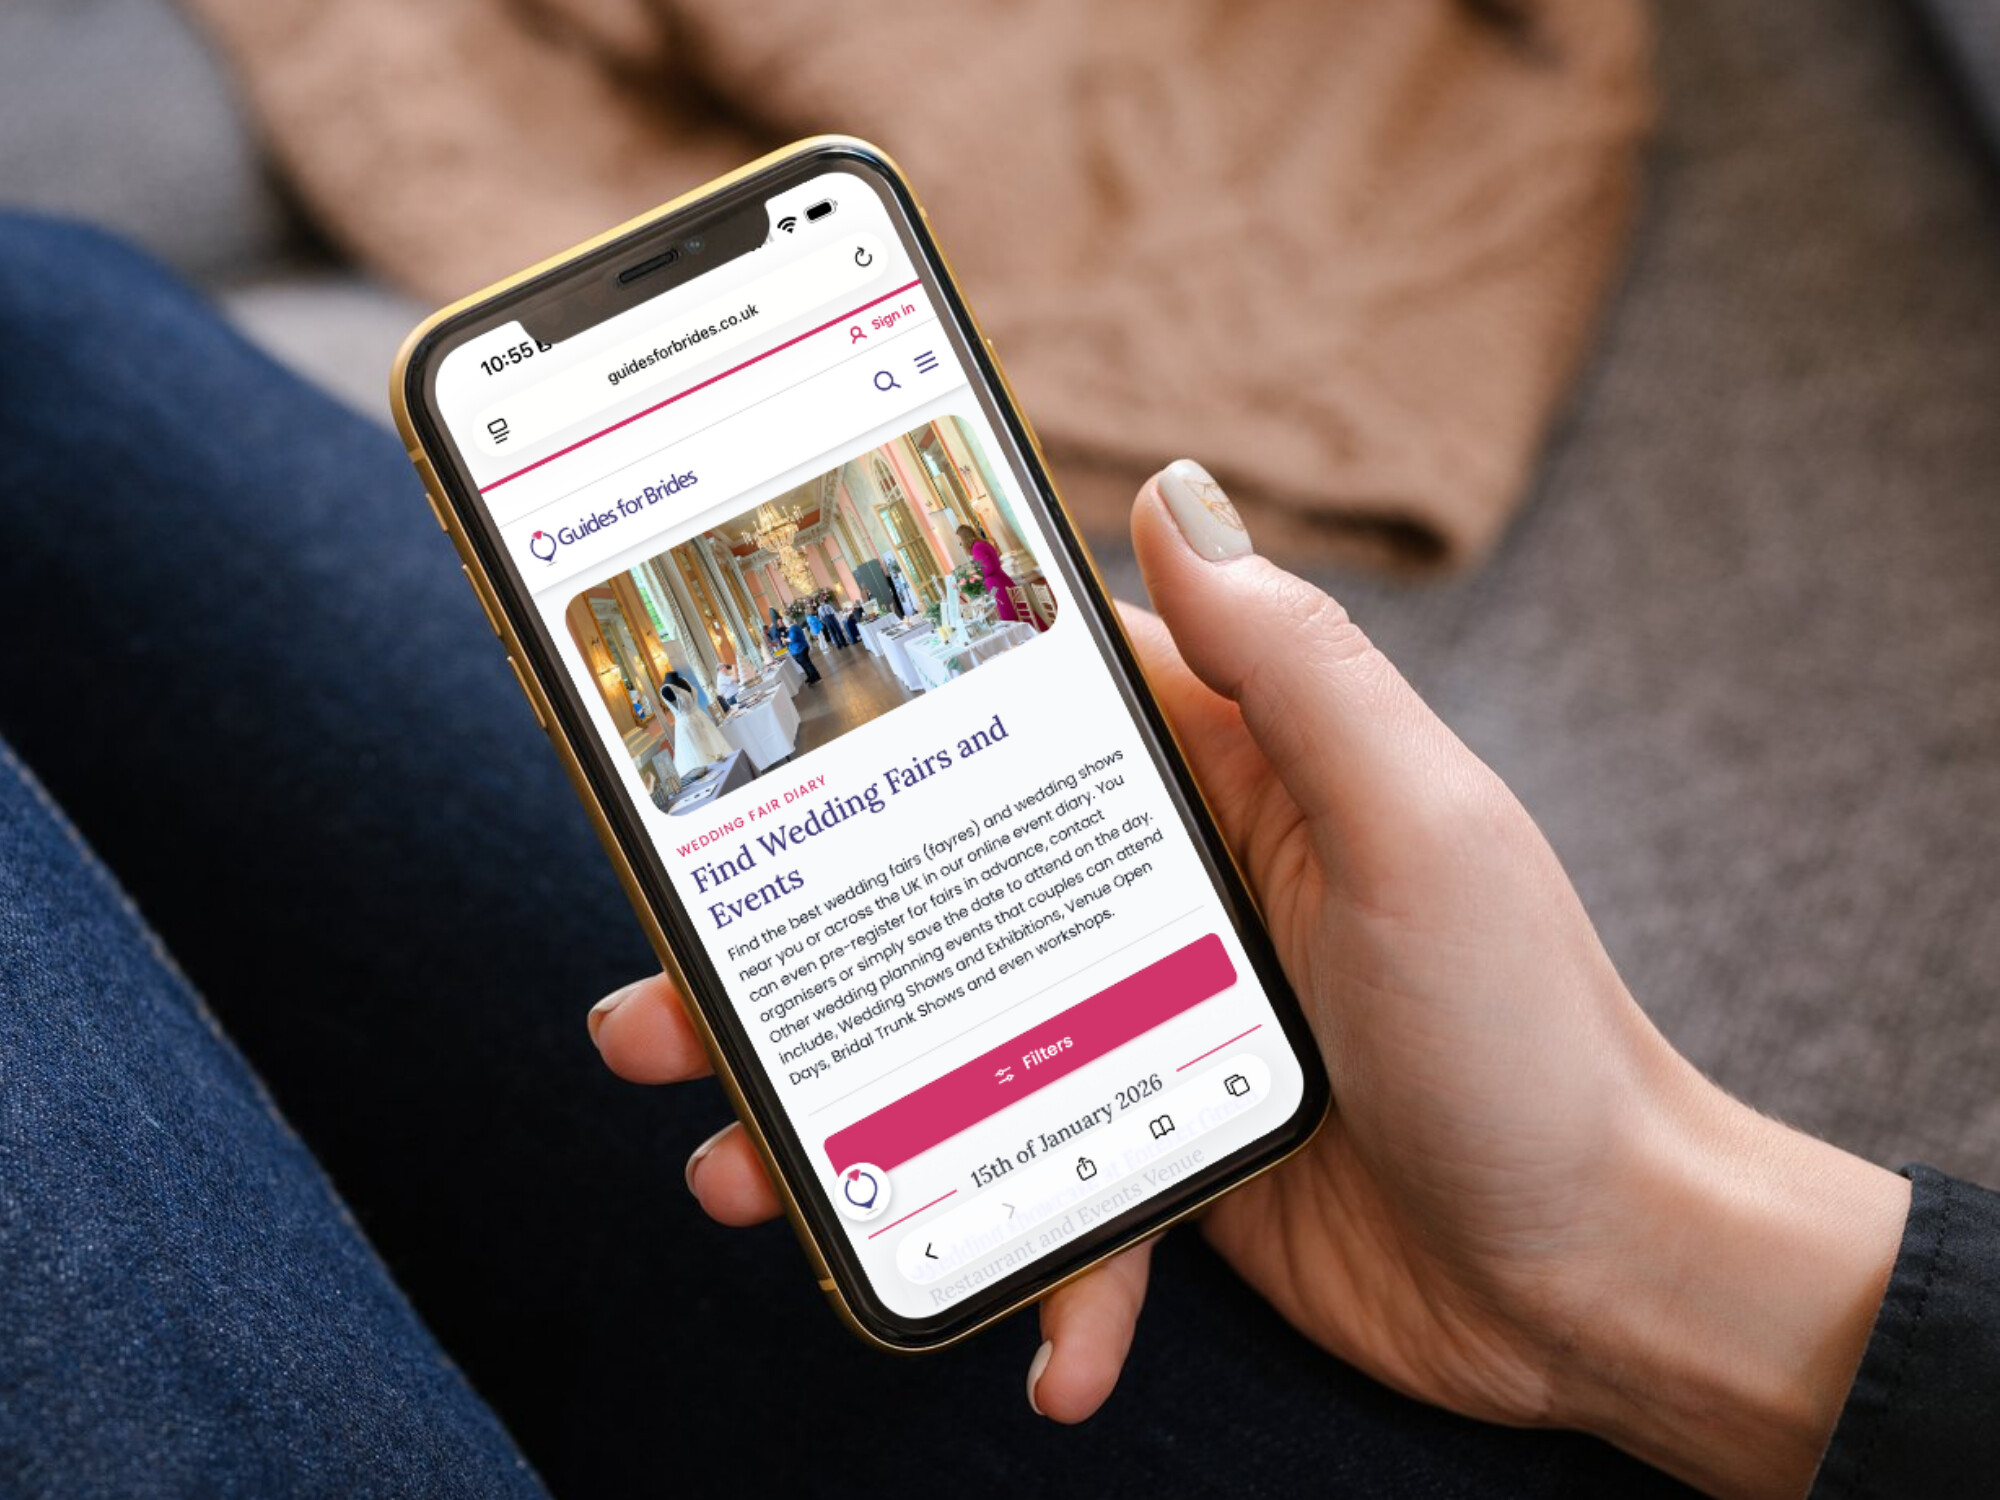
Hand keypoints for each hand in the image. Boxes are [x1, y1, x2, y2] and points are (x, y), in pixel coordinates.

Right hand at [588, 461, 1908, 1499]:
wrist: (1604, 1274)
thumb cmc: (1532, 1036)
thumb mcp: (1420, 829)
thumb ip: (1295, 669)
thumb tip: (1173, 486)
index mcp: (1225, 779)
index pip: (1024, 701)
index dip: (875, 694)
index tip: (729, 715)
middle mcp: (1171, 894)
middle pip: (940, 894)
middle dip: (794, 952)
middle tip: (657, 999)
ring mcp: (1154, 1029)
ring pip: (951, 1049)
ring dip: (837, 1116)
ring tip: (733, 1173)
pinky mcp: (1162, 1154)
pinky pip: (1051, 1195)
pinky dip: (1030, 1271)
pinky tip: (1032, 1346)